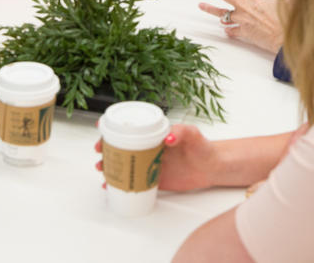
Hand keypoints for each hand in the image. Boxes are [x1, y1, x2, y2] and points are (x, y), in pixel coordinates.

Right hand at [94, 124, 216, 191]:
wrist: (213, 168)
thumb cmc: (203, 147)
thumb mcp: (193, 134)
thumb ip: (182, 132)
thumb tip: (169, 137)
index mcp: (155, 134)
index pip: (130, 128)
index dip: (113, 128)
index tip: (101, 128)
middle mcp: (149, 148)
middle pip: (122, 146)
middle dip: (107, 148)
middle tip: (100, 152)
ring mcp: (150, 163)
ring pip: (125, 163)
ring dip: (111, 165)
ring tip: (102, 169)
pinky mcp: (154, 179)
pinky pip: (134, 180)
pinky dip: (121, 182)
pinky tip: (112, 186)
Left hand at [196, 0, 282, 52]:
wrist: (284, 39)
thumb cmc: (287, 19)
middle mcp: (245, 7)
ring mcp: (243, 20)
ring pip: (223, 13)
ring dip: (210, 8)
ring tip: (200, 5)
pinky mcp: (244, 32)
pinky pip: (233, 30)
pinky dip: (229, 29)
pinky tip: (224, 29)